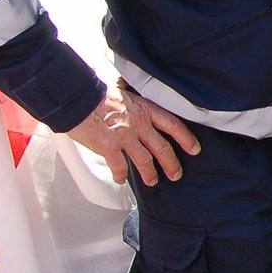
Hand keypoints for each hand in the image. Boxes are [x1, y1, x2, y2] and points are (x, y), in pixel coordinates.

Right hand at [68, 83, 200, 186]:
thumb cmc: (96, 92)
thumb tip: (132, 94)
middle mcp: (139, 124)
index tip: (194, 148)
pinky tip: (121, 179)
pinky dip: (121, 175)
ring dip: (150, 173)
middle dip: (172, 163)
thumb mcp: (124, 91)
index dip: (186, 138)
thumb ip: (132, 99)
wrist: (76, 96)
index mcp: (144, 109)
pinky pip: (119, 166)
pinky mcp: (109, 146)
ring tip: (153, 181)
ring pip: (145, 160)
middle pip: (163, 147)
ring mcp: (125, 136)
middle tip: (176, 174)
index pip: (173, 125)